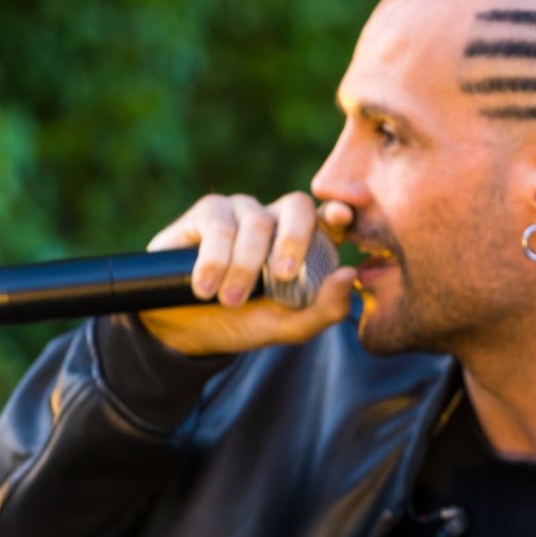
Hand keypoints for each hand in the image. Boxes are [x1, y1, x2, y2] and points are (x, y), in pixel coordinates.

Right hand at [138, 192, 357, 354]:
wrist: (186, 331)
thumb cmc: (244, 322)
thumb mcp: (288, 326)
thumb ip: (325, 309)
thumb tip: (349, 274)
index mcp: (304, 242)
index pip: (328, 216)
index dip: (337, 212)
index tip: (340, 217)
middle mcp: (276, 220)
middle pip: (297, 205)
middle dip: (294, 240)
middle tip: (283, 276)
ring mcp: (241, 212)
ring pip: (257, 223)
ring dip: (245, 267)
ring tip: (230, 300)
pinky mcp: (207, 213)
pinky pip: (219, 226)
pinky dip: (215, 261)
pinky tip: (205, 286)